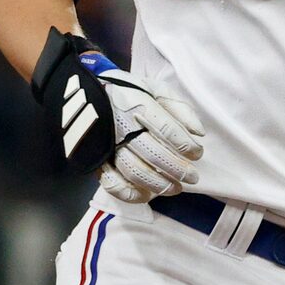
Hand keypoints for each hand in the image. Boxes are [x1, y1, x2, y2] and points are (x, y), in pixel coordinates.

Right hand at [91, 67, 204, 203]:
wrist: (85, 95)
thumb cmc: (128, 93)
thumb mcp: (155, 89)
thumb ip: (179, 107)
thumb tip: (199, 133)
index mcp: (138, 105)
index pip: (167, 129)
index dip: (186, 145)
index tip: (197, 153)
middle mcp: (122, 126)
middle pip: (154, 154)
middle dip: (178, 170)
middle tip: (192, 177)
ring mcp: (107, 145)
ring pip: (135, 171)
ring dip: (159, 184)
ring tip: (176, 188)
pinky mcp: (96, 160)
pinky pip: (111, 183)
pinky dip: (130, 193)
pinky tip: (146, 195)